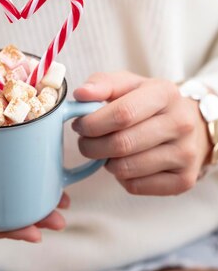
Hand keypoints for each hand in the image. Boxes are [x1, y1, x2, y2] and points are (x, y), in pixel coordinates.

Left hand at [72, 71, 211, 195]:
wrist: (190, 125)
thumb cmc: (149, 103)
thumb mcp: (128, 84)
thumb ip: (102, 84)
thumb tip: (81, 94)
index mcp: (165, 93)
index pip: (122, 114)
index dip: (93, 123)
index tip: (79, 125)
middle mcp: (180, 123)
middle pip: (122, 144)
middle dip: (92, 146)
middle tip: (85, 142)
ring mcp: (185, 153)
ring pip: (127, 168)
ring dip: (105, 163)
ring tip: (106, 151)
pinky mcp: (183, 180)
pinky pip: (136, 186)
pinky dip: (121, 178)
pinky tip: (125, 163)